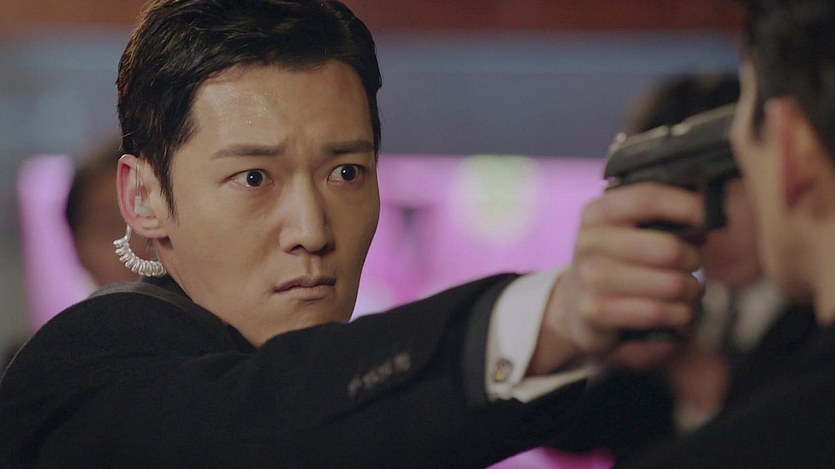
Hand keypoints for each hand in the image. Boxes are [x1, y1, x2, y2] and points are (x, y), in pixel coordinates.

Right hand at [528, 183, 704, 374]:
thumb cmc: (617, 262)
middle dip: (693, 259)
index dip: (686, 206)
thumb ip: (661, 216)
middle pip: (669, 249)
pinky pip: (659, 312)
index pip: (647, 199)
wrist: (575, 305)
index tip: (709, 216)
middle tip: (693, 263)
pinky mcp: (595, 311)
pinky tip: (677, 311)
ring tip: (686, 290)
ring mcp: (590, 278)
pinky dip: (679, 314)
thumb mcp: (627, 231)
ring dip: (690, 291)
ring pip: (671, 284)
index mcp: (597, 213)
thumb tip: (710, 210)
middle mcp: (589, 242)